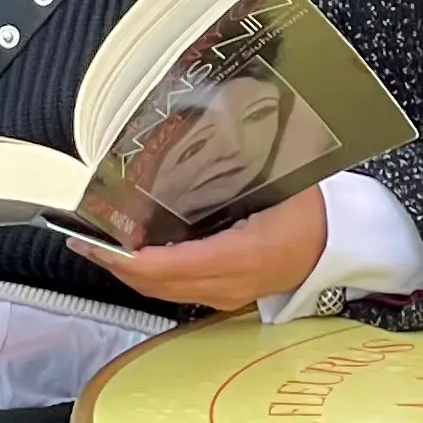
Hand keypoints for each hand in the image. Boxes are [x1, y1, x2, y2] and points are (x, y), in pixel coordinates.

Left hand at [75, 185, 328, 309]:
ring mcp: (227, 295)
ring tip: (97, 243)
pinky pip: (176, 289)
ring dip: (127, 270)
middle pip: (157, 284)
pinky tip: (132, 253)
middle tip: (82, 236)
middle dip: (114, 263)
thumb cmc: (314, 213)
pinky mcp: (226, 296)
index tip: (99, 239)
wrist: (341, 247)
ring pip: (163, 291)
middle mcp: (230, 284)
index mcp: (243, 255)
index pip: (171, 266)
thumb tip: (208, 127)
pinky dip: (148, 274)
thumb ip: (241, 163)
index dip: (128, 257)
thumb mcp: (282, 182)